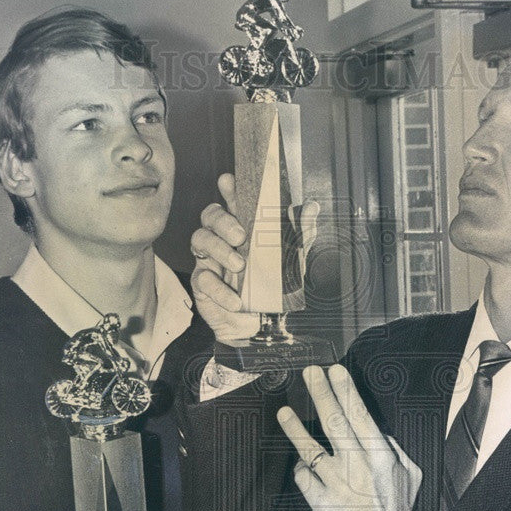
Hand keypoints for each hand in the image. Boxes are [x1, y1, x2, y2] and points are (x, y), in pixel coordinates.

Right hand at [191, 173, 319, 343]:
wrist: (260, 329)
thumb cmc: (273, 290)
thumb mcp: (292, 262)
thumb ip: (300, 234)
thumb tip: (310, 208)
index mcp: (243, 229)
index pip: (232, 202)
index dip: (228, 189)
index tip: (229, 181)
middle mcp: (223, 240)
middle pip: (210, 215)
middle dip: (223, 221)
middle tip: (241, 236)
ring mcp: (210, 260)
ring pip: (200, 239)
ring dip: (220, 250)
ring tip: (240, 267)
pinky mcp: (202, 284)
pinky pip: (203, 279)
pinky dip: (220, 289)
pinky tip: (235, 300)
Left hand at [277, 364, 424, 510]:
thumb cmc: (398, 510)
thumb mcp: (409, 473)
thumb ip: (392, 447)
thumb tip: (374, 428)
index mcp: (380, 455)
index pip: (360, 415)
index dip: (345, 391)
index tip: (334, 371)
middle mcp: (357, 465)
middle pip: (334, 422)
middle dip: (320, 393)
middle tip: (309, 372)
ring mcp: (336, 484)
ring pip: (310, 448)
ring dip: (295, 428)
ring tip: (283, 411)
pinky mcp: (321, 503)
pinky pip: (304, 478)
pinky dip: (302, 469)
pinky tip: (301, 463)